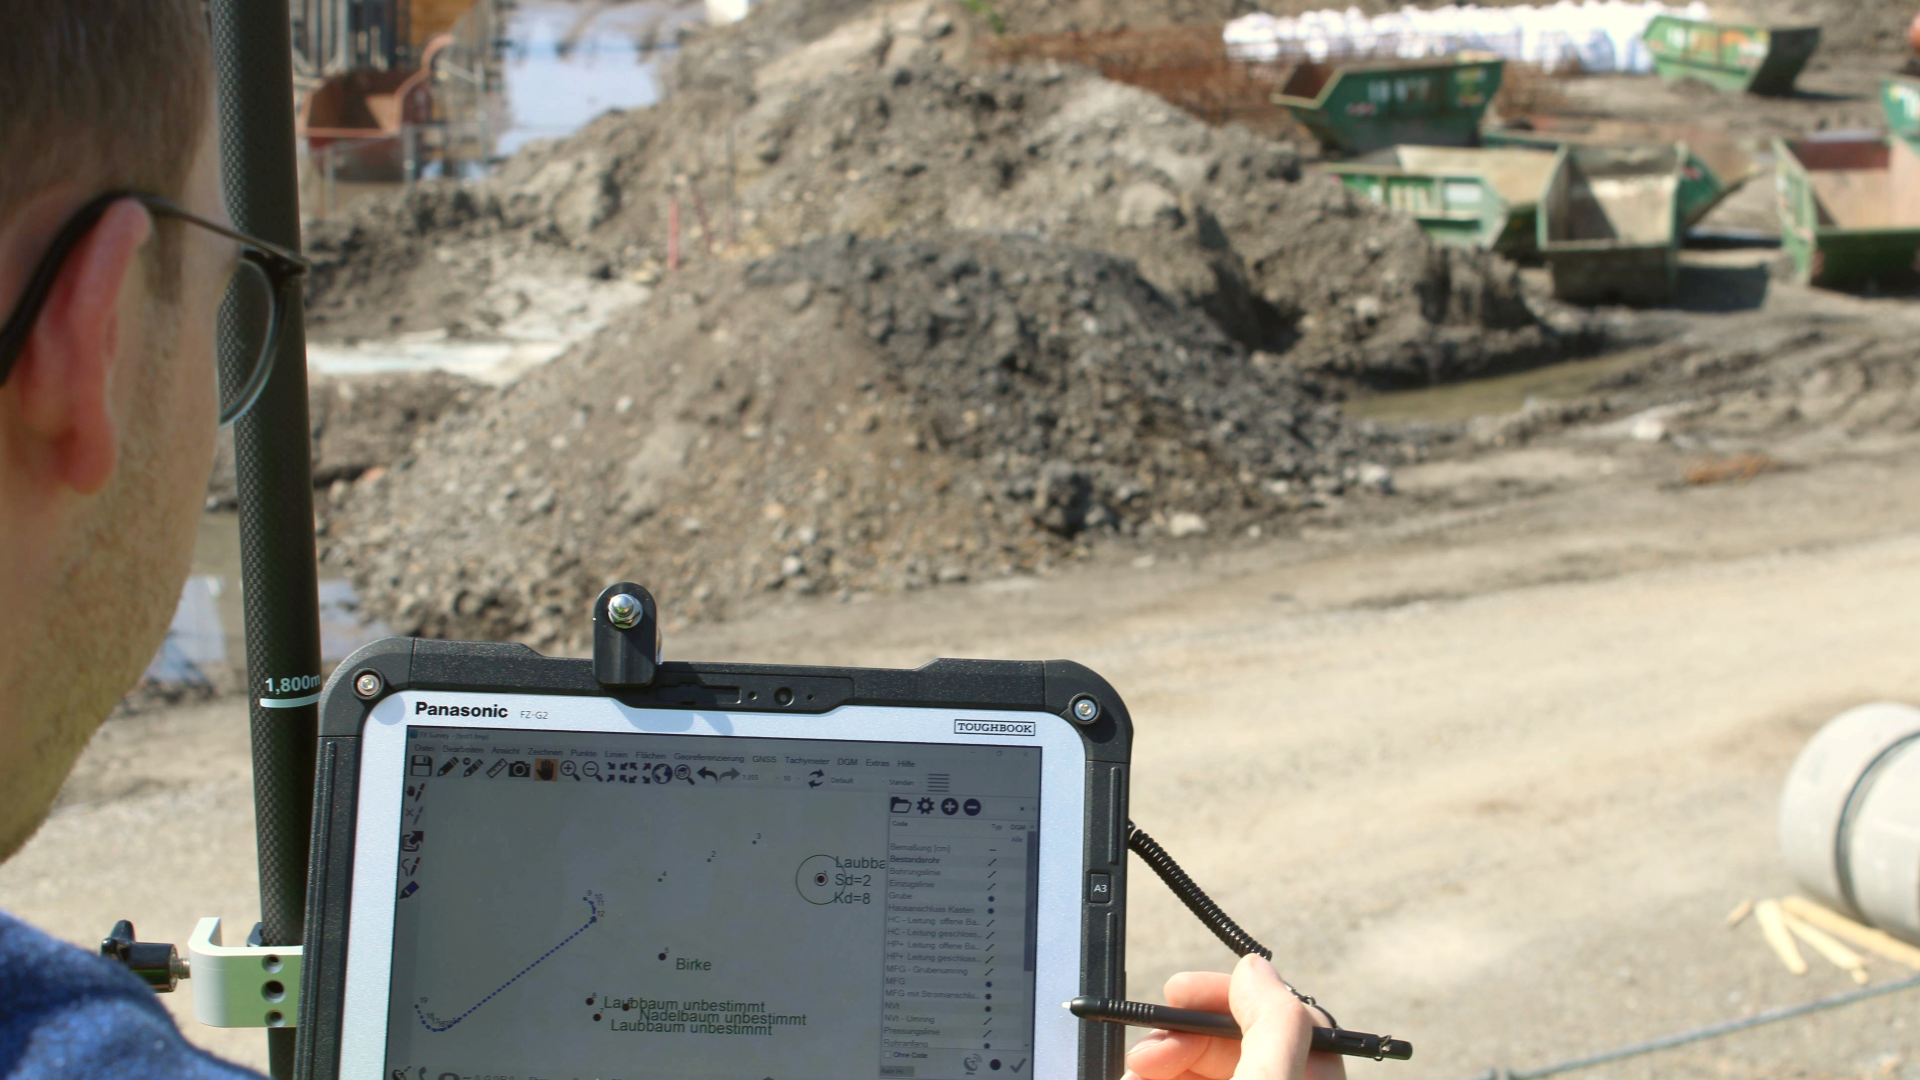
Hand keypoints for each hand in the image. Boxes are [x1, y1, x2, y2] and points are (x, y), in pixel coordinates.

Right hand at [1122, 955, 1345, 1079]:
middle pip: (1235, 1044)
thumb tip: (1256, 967)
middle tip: (1145, 1056)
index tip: (1178, 992)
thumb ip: (1273, 1023)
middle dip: (1181, 1039)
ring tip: (1134, 1074)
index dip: (1227, 998)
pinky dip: (1155, 1078)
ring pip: (1202, 1067)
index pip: (1284, 1020)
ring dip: (1160, 1062)